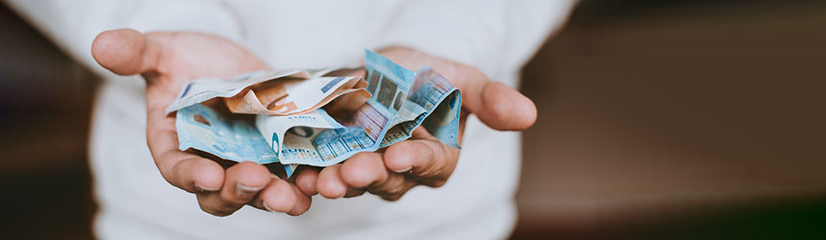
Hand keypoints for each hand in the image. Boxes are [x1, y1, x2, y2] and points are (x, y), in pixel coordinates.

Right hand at [91, 29, 311, 215]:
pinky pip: (293, 177)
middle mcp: (209, 165)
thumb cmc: (186, 59)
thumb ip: (135, 52)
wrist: (227, 60)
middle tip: (256, 181)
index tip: (206, 175)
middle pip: (219, 193)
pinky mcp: (280, 157)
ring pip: (260, 193)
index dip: (190, 175)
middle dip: (238, 191)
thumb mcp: (162, 51)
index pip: (176, 168)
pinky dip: (306, 182)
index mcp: (173, 146)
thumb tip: (100, 44)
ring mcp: (247, 165)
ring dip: (276, 198)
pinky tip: (321, 180)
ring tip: (292, 196)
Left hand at [294, 47, 536, 200]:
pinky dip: (309, 175)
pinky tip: (297, 173)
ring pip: (352, 182)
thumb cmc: (431, 75)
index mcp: (439, 157)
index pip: (430, 164)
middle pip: (386, 179)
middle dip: (367, 175)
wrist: (387, 70)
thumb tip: (528, 115)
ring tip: (320, 179)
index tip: (400, 154)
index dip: (416, 161)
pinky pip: (322, 172)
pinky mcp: (334, 161)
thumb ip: (489, 98)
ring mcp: (366, 168)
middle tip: (350, 172)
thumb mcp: (461, 77)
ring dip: (335, 182)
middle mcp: (402, 171)